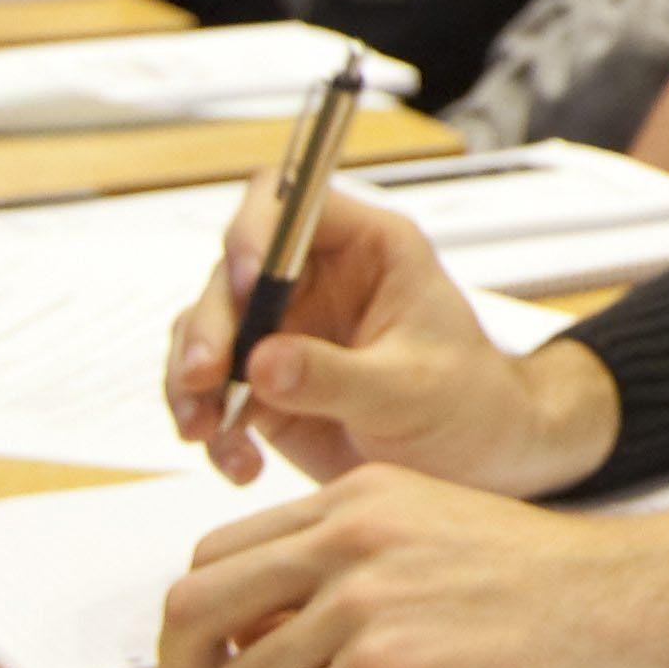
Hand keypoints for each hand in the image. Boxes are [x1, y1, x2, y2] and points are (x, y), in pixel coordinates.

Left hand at [156, 466, 668, 667]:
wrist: (625, 598)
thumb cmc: (541, 575)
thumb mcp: (430, 521)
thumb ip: (347, 550)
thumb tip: (262, 618)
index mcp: (354, 497)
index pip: (219, 553)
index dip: (203, 614)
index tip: (218, 648)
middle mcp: (347, 540)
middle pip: (193, 607)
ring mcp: (364, 605)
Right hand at [163, 187, 610, 494]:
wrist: (476, 462)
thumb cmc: (468, 404)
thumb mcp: (412, 390)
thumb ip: (336, 376)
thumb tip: (262, 362)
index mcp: (368, 248)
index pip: (292, 203)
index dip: (255, 231)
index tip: (243, 285)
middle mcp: (316, 279)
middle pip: (232, 272)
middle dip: (210, 325)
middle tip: (206, 376)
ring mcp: (284, 330)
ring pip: (206, 331)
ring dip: (192, 381)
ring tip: (207, 432)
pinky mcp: (263, 382)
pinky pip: (210, 392)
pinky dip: (211, 427)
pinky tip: (242, 464)